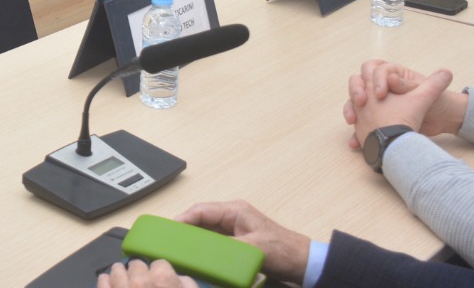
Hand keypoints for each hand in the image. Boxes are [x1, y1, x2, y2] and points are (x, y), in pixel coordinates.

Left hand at [97, 259, 194, 287]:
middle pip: (136, 264)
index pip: (159, 263)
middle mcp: (140, 281)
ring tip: (126, 283)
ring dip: (121, 275)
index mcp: (162, 279)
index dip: (160, 273)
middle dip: (140, 272)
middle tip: (143, 283)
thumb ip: (187, 283)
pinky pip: (102, 281)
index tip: (160, 280)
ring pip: (117, 270)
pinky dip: (106, 282)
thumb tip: (180, 276)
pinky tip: (111, 285)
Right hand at [178, 200, 310, 283]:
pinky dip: (205, 251)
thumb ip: (228, 246)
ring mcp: (234, 230)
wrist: (303, 263)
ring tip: (181, 251)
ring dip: (194, 241)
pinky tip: (199, 260)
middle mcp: (232, 217)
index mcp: (235, 210)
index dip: (183, 219)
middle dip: (185, 231)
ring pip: (205, 232)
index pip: (201, 210)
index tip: (169, 231)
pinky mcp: (236, 243)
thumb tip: (205, 249)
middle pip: (200, 221)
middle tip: (171, 243)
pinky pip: (214, 244)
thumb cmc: (284, 250)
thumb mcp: (253, 248)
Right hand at [343, 60, 465, 146]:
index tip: (381, 94)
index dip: (376, 79)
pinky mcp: (373, 120)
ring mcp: (374, 103)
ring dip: (350, 109)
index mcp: (393, 76)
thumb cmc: (435, 104)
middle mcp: (380, 87)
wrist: (440, 121)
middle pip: (359, 81)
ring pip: (353, 102)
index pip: (375, 69)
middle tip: (362, 101)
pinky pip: (359, 125)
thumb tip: (391, 78)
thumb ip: (408, 84)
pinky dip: (356, 134)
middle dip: (356, 90)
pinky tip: (355, 143)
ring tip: (353, 120)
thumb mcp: (425, 94)